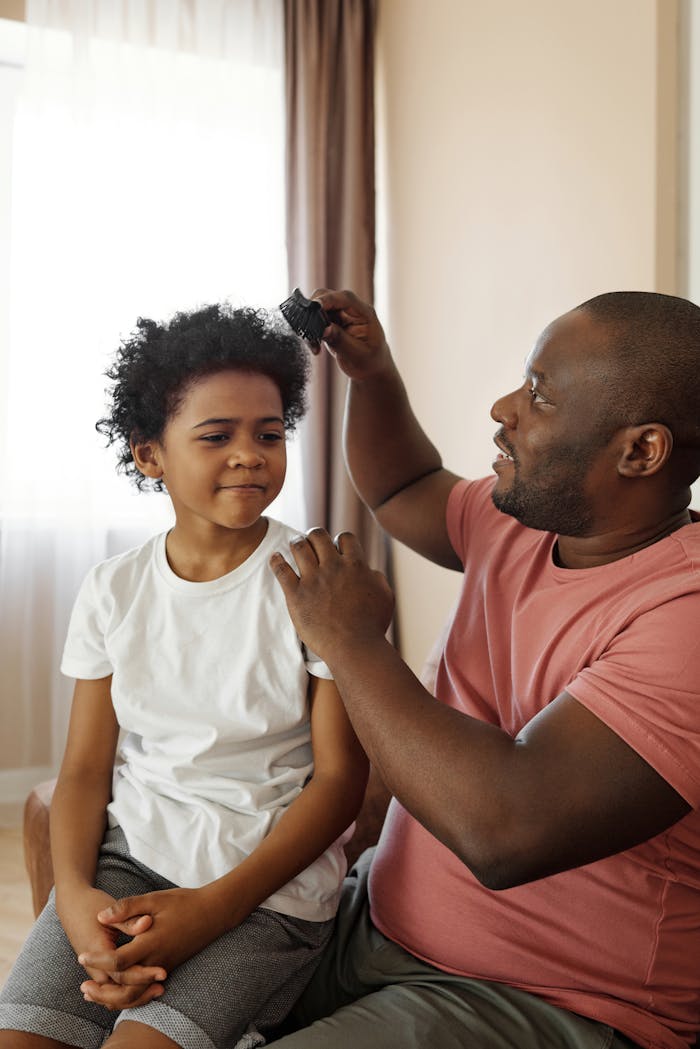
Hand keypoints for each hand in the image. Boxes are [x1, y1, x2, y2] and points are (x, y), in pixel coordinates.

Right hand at [57, 886, 165, 1010]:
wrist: (72, 906)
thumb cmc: (92, 905)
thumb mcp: (110, 909)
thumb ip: (129, 920)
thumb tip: (148, 922)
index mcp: (97, 951)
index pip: (122, 973)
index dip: (143, 975)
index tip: (162, 972)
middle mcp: (94, 966)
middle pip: (117, 992)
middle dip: (141, 993)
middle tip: (162, 987)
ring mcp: (94, 970)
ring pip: (114, 995)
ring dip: (135, 996)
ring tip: (158, 990)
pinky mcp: (98, 970)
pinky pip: (112, 988)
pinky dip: (126, 992)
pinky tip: (145, 988)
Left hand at [79, 886, 225, 981]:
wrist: (213, 912)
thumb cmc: (184, 902)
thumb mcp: (155, 899)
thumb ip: (128, 907)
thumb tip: (102, 917)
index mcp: (151, 942)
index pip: (119, 960)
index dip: (98, 960)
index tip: (82, 955)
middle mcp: (157, 960)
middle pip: (126, 989)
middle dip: (103, 992)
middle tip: (84, 988)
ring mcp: (163, 966)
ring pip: (136, 994)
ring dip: (114, 998)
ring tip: (95, 993)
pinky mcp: (168, 967)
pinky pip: (145, 989)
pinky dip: (128, 994)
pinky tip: (117, 987)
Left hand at [270, 529, 394, 659]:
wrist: (354, 647)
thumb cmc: (372, 626)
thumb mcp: (385, 596)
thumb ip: (377, 577)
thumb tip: (369, 570)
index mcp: (355, 565)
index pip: (344, 538)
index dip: (339, 541)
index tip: (336, 549)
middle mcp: (333, 567)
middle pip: (318, 535)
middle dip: (314, 536)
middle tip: (311, 541)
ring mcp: (313, 580)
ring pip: (299, 547)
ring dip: (296, 543)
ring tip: (295, 545)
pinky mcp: (296, 595)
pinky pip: (281, 570)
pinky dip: (276, 561)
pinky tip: (275, 558)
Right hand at [309, 288, 391, 380]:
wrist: (372, 369)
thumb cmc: (370, 362)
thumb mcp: (357, 355)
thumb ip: (341, 340)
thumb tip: (324, 329)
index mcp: (365, 313)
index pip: (345, 298)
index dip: (328, 299)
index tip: (313, 306)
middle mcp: (352, 309)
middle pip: (328, 296)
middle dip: (314, 311)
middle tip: (309, 331)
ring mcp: (341, 314)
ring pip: (318, 308)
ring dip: (311, 324)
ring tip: (314, 345)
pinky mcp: (332, 322)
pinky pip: (316, 320)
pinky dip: (312, 331)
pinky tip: (316, 347)